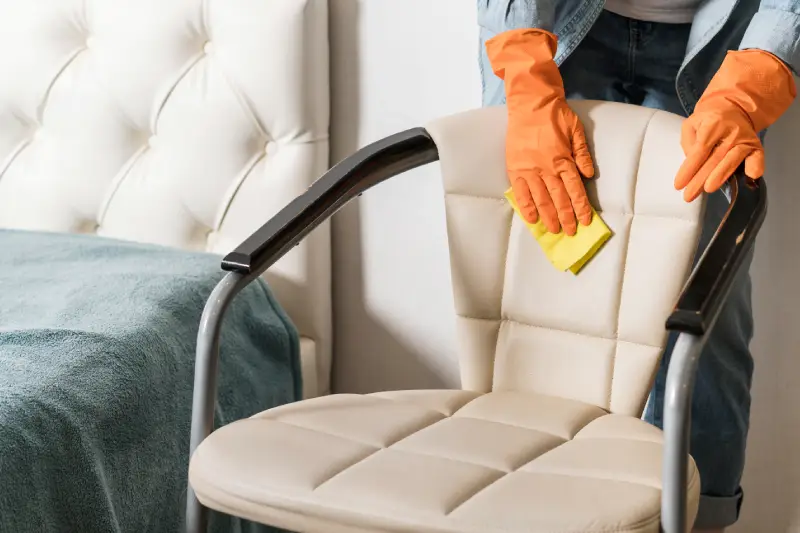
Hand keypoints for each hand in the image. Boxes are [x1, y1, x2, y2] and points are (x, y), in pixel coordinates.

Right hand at [486, 28, 594, 235]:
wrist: (530, 104)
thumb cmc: (555, 115)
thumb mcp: (577, 130)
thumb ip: (583, 153)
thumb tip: (589, 174)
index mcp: (563, 159)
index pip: (574, 189)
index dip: (581, 207)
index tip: (585, 220)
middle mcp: (547, 168)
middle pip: (559, 199)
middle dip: (566, 217)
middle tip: (570, 232)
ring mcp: (530, 170)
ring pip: (541, 199)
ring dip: (548, 217)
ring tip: (554, 230)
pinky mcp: (516, 169)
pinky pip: (521, 193)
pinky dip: (526, 207)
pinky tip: (532, 219)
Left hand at [675, 49, 795, 201]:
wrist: (733, 108)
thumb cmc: (707, 121)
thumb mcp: (691, 124)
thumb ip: (688, 142)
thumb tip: (691, 161)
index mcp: (712, 125)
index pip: (699, 151)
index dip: (689, 169)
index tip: (679, 185)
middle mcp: (730, 132)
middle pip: (714, 159)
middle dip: (700, 179)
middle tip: (688, 195)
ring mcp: (745, 139)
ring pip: (732, 160)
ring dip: (721, 175)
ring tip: (709, 189)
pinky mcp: (756, 145)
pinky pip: (757, 157)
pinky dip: (755, 166)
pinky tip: (751, 177)